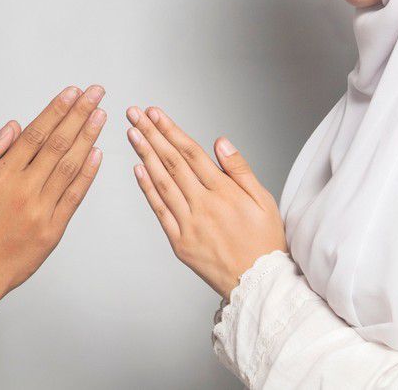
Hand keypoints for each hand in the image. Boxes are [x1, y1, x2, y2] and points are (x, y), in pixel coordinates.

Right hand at [0, 85, 106, 312]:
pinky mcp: (54, 229)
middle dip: (79, 115)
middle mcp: (24, 189)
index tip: (72, 93)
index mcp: (2, 176)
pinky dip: (88, 174)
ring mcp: (41, 209)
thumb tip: (12, 127)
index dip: (57, 111)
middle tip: (96, 94)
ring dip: (88, 138)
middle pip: (58, 144)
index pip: (35, 134)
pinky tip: (98, 154)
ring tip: (101, 116)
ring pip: (70, 166)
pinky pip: (75, 196)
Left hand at [126, 106, 285, 299]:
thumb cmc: (264, 243)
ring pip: (162, 183)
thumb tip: (221, 142)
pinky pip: (159, 211)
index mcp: (224, 192)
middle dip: (152, 135)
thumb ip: (240, 169)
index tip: (156, 114)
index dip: (170, 130)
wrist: (258, 284)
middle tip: (135, 115)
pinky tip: (138, 170)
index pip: (191, 153)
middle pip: (172, 162)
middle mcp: (203, 205)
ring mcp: (189, 224)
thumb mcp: (264, 201)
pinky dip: (147, 189)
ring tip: (133, 134)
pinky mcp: (179, 242)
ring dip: (145, 156)